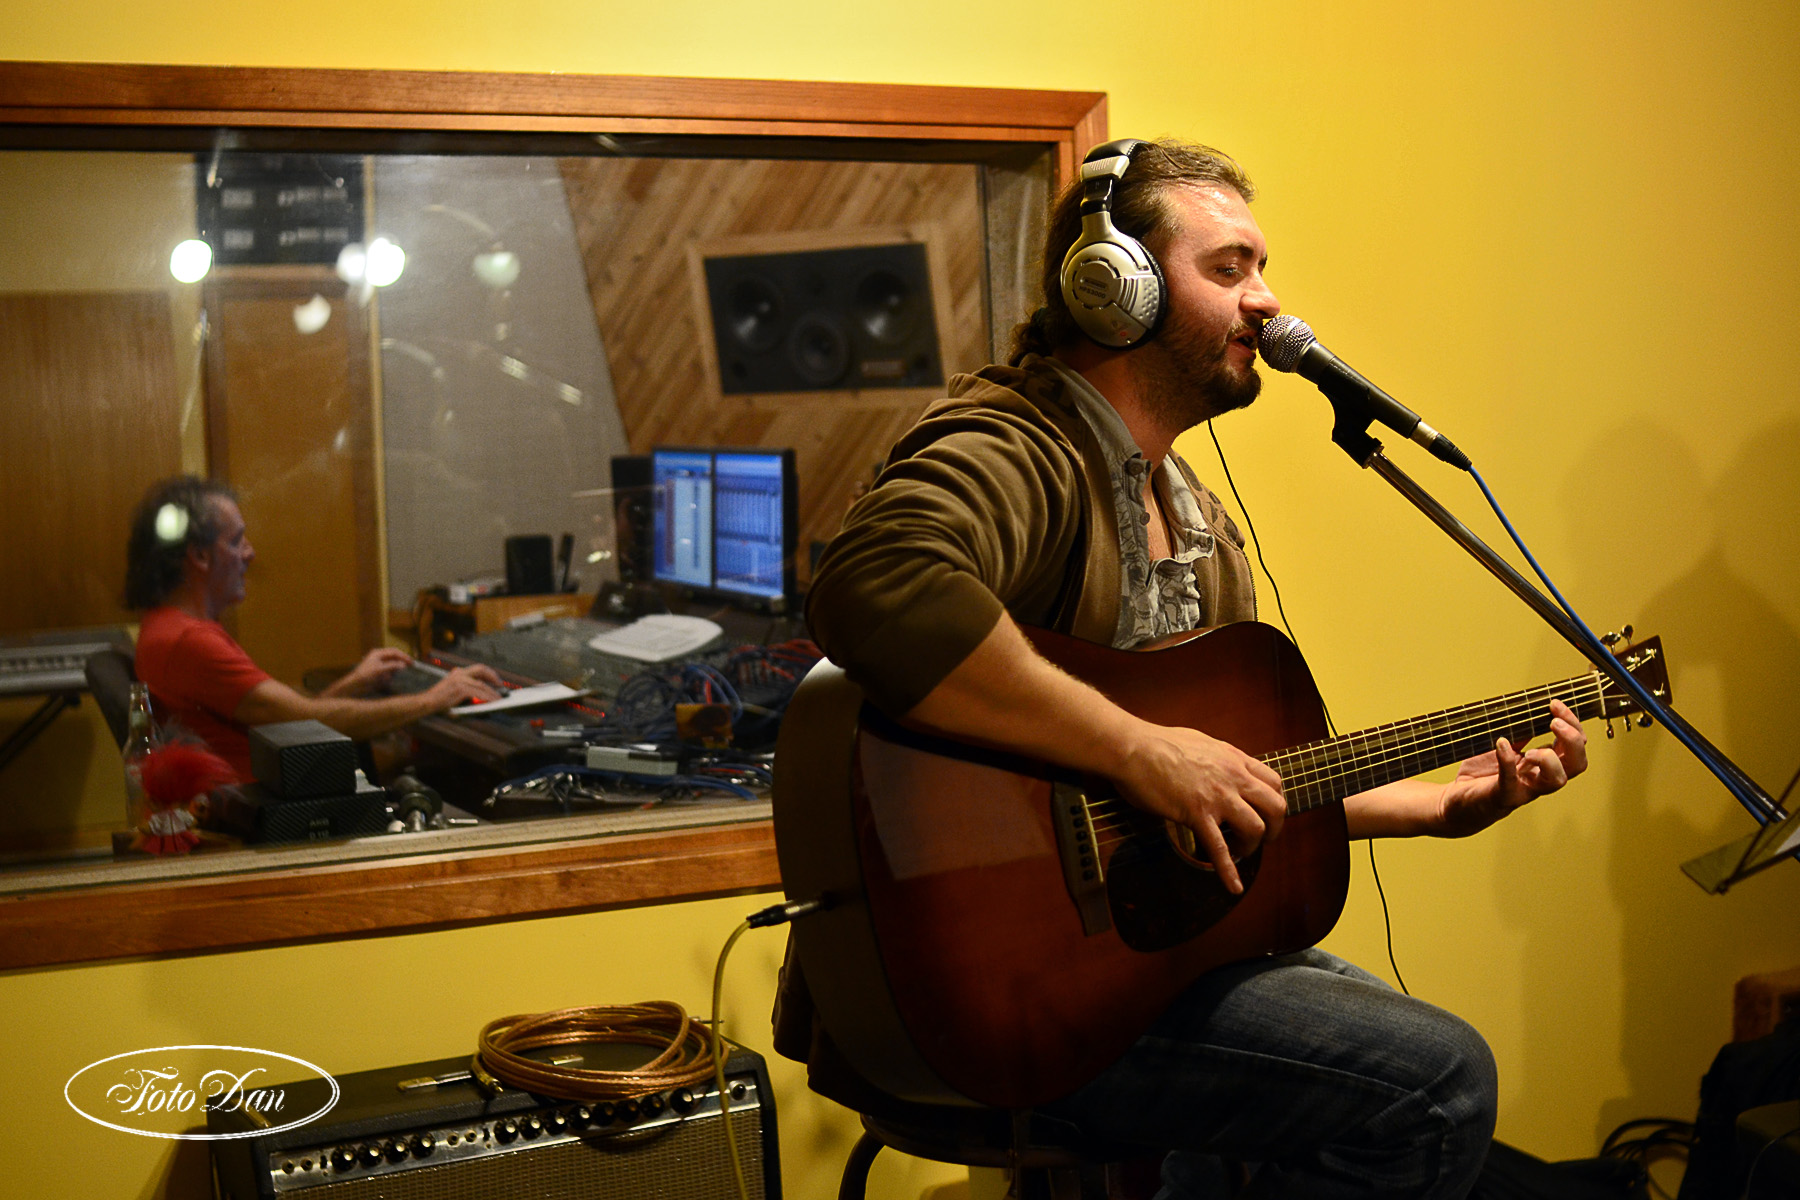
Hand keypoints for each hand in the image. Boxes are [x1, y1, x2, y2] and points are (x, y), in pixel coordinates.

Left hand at [321, 647, 413, 697]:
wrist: (354, 686)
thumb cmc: (365, 676)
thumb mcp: (379, 670)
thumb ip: (392, 666)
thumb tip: (403, 665)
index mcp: (378, 653)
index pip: (394, 652)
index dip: (403, 656)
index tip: (411, 662)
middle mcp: (378, 658)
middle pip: (393, 657)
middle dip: (402, 661)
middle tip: (411, 666)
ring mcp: (378, 665)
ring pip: (392, 664)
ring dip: (397, 668)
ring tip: (405, 672)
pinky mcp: (378, 673)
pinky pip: (388, 671)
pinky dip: (393, 674)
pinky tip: (394, 678)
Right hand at [426, 664, 503, 709]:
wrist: (427, 702)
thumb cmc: (439, 699)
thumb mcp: (452, 688)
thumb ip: (464, 687)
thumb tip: (480, 691)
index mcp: (458, 672)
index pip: (478, 668)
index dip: (489, 673)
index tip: (496, 679)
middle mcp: (459, 673)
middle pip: (482, 670)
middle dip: (493, 677)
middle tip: (501, 685)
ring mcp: (460, 680)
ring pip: (482, 685)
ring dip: (492, 692)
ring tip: (499, 698)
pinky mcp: (461, 689)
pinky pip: (478, 693)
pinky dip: (487, 698)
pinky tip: (491, 701)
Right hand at [1113, 723, 1285, 894]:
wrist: (1134, 748)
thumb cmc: (1157, 743)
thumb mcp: (1201, 743)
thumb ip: (1218, 758)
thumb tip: (1219, 766)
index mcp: (1234, 759)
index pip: (1273, 782)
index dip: (1274, 801)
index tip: (1267, 813)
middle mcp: (1233, 777)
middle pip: (1275, 807)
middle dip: (1275, 828)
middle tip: (1264, 839)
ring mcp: (1217, 797)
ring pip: (1256, 828)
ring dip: (1252, 846)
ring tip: (1240, 852)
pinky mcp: (1197, 814)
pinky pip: (1219, 848)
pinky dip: (1228, 871)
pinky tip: (1233, 886)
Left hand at [1437, 698, 1588, 835]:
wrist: (1455, 803)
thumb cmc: (1481, 776)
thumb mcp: (1502, 747)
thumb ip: (1519, 734)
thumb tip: (1530, 709)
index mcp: (1543, 764)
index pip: (1574, 747)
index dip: (1572, 725)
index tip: (1555, 704)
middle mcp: (1539, 778)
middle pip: (1577, 764)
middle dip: (1573, 740)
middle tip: (1554, 722)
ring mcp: (1524, 790)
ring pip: (1557, 780)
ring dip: (1550, 759)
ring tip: (1532, 748)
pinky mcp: (1503, 797)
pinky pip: (1511, 781)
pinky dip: (1507, 761)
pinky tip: (1500, 743)